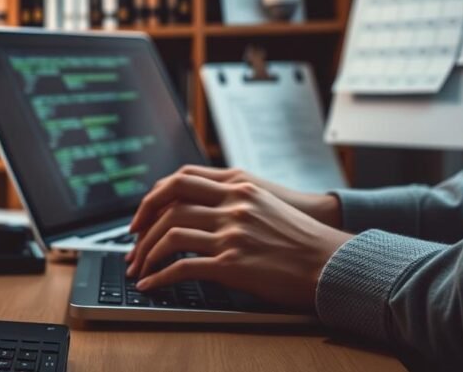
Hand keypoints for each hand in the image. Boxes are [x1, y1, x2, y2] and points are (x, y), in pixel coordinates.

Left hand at [124, 171, 352, 309]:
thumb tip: (200, 205)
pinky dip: (160, 276)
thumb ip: (233, 198)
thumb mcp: (265, 202)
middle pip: (168, 203)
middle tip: (131, 242)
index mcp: (237, 186)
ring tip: (138, 268)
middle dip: (142, 223)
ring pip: (170, 235)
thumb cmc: (300, 237)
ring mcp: (231, 233)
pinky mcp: (232, 263)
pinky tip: (152, 284)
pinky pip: (182, 267)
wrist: (331, 261)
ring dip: (147, 253)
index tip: (143, 213)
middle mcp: (231, 205)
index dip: (154, 195)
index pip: (180, 178)